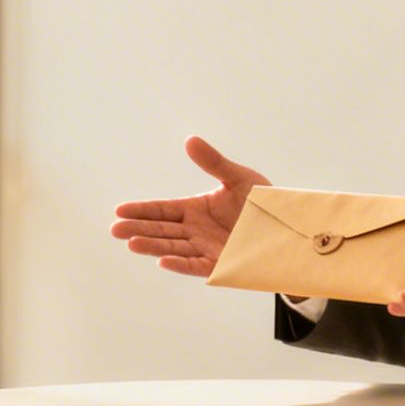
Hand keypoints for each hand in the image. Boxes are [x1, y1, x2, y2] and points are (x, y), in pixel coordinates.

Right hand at [111, 136, 269, 276]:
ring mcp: (206, 249)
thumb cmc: (263, 202)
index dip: (142, 211)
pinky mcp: (221, 265)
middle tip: (115, 229)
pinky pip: (196, 264)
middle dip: (138, 229)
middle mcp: (196, 231)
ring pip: (173, 247)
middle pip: (161, 230)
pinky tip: (162, 260)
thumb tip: (190, 141)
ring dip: (153, 246)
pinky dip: (180, 262)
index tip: (120, 210)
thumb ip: (213, 162)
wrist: (289, 227)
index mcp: (196, 210)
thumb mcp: (237, 177)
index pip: (162, 211)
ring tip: (131, 242)